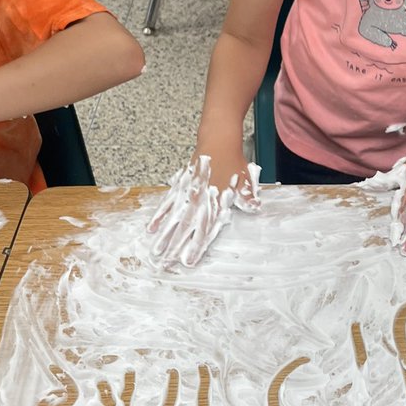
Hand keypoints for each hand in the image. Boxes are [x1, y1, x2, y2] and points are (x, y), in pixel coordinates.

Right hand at [148, 153, 259, 268]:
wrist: (218, 140)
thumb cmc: (233, 161)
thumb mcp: (245, 181)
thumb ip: (247, 198)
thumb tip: (254, 208)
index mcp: (216, 203)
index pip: (205, 231)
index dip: (196, 248)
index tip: (188, 262)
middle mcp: (200, 201)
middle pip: (185, 229)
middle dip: (175, 248)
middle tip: (166, 264)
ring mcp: (187, 194)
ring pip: (173, 219)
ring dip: (164, 236)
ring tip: (156, 251)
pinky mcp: (179, 186)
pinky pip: (166, 204)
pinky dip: (158, 216)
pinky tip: (151, 228)